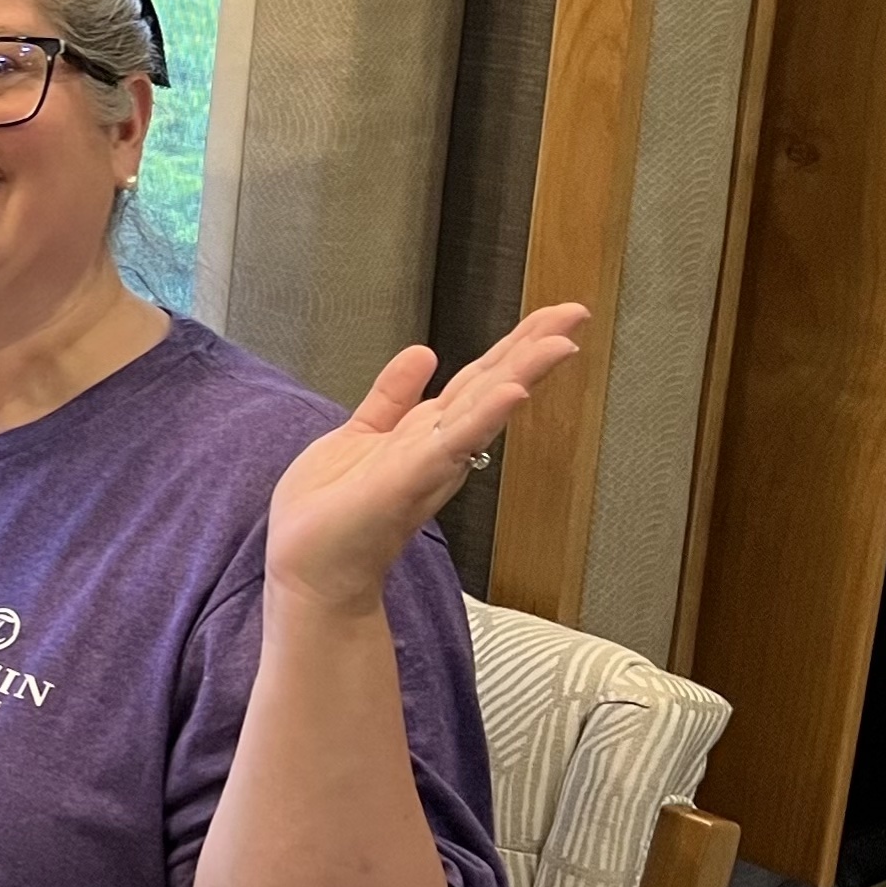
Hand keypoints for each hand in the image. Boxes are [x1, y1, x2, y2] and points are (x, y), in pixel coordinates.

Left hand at [266, 303, 587, 610]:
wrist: (309, 572)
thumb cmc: (330, 514)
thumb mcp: (359, 436)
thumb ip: (391, 397)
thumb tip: (423, 352)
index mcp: (426, 432)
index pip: (478, 378)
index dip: (514, 345)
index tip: (554, 315)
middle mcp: (437, 447)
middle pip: (492, 386)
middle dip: (533, 349)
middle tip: (576, 314)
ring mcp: (428, 463)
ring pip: (482, 409)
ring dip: (522, 374)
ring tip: (561, 344)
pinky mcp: (408, 481)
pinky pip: (451, 444)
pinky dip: (482, 418)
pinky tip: (510, 393)